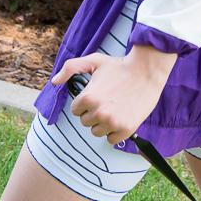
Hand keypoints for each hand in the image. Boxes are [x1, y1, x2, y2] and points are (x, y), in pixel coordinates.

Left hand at [51, 45, 177, 144]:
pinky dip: (115, 132)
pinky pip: (112, 140)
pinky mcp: (126, 129)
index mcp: (88, 97)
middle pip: (86, 122)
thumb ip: (71, 67)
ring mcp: (112, 122)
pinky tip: (121, 116)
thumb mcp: (94, 61)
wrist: (146, 70)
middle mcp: (98, 112)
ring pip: (97, 132)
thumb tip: (54, 81)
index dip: (85, 102)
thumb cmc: (120, 66)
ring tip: (115, 107)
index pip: (75, 110)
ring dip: (103, 123)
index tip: (96, 95)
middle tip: (107, 99)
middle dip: (93, 112)